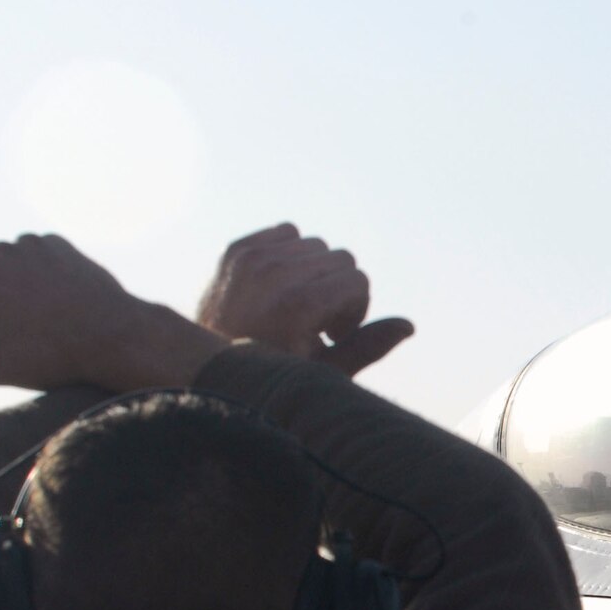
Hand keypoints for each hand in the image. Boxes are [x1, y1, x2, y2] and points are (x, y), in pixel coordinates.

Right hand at [0, 234, 226, 392]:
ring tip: (35, 324)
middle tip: (14, 342)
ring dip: (6, 296)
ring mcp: (29, 243)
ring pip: (0, 273)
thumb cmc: (55, 357)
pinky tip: (53, 305)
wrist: (119, 337)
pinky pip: (28, 262)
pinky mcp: (55, 242)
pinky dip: (32, 281)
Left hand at [197, 223, 412, 375]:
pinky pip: (286, 232)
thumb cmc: (271, 377)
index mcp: (301, 303)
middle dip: (338, 290)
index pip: (358, 279)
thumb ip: (368, 346)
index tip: (332, 334)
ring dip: (315, 272)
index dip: (354, 309)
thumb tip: (408, 325)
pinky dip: (291, 255)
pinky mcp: (237, 249)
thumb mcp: (325, 372)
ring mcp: (252, 257)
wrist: (202, 366)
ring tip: (296, 306)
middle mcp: (275, 272)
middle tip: (316, 323)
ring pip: (315, 245)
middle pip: (340, 259)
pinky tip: (279, 287)